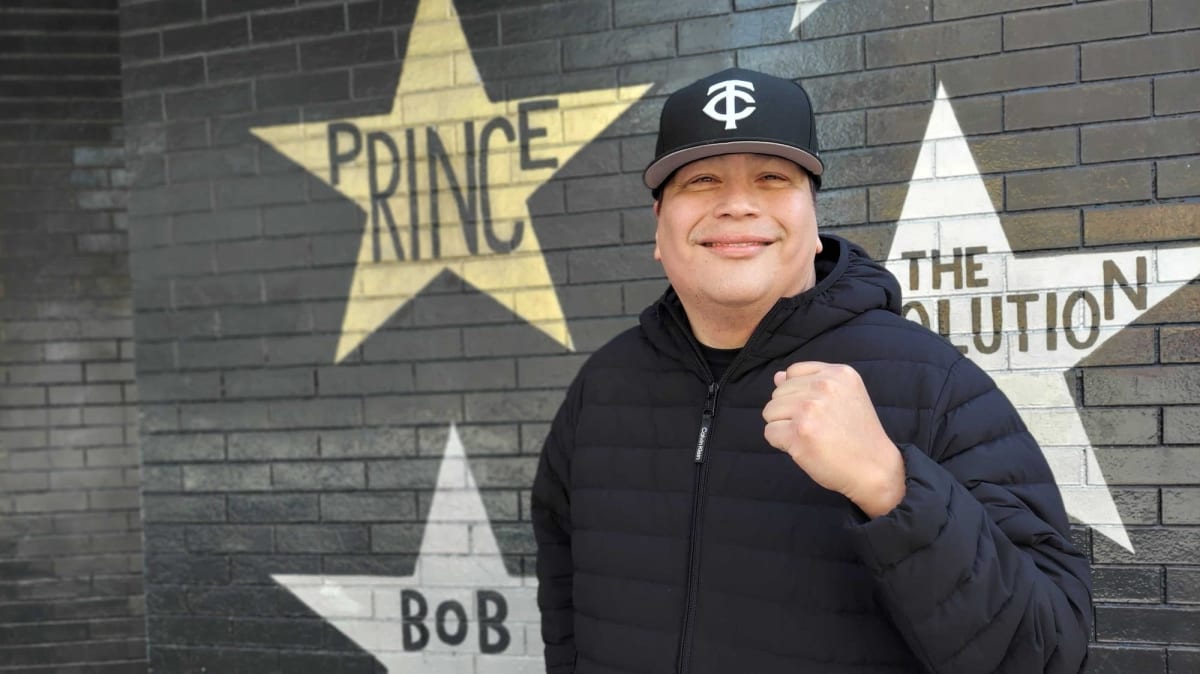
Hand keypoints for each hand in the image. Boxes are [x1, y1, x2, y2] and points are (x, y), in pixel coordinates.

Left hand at [762, 362, 904, 517]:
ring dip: (783, 427)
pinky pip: (770, 432)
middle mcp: (824, 386)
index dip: (798, 394)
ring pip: (770, 412)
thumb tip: (777, 376)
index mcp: (838, 373)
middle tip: (816, 428)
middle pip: (778, 393)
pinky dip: (781, 444)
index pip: (793, 372)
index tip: (817, 411)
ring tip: (810, 437)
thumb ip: (810, 383)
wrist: (875, 468)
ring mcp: (810, 408)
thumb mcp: (844, 397)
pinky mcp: (799, 432)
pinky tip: (803, 448)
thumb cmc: (857, 435)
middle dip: (789, 412)